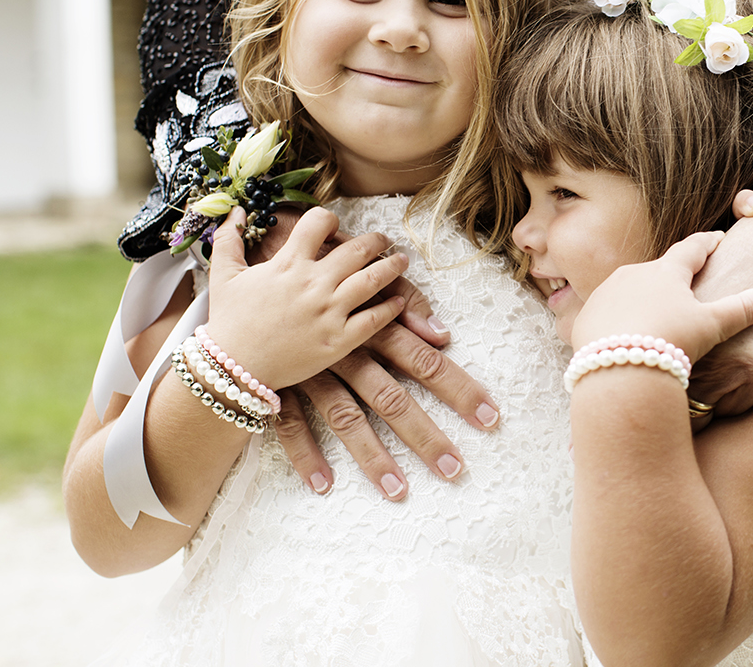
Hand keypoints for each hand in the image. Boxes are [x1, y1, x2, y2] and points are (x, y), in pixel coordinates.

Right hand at [205, 208, 407, 389]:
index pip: (319, 223)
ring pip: (373, 280)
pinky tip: (397, 301)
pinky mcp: (339, 341)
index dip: (328, 219)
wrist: (232, 369)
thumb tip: (235, 211)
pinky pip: (374, 319)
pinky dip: (390, 308)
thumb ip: (230, 240)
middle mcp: (314, 284)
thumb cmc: (228, 322)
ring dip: (392, 266)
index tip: (333, 226)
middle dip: (375, 240)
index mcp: (288, 264)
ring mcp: (329, 312)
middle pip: (357, 250)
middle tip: (383, 240)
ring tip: (401, 260)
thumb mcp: (223, 276)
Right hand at [248, 207, 501, 499]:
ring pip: (346, 419)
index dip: (460, 388)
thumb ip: (407, 301)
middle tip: (455, 470)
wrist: (261, 262)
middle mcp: (349, 353)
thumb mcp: (366, 276)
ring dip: (373, 456)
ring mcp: (313, 373)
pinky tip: (323, 486)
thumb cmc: (326, 269)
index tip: (491, 417)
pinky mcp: (281, 384)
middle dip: (425, 436)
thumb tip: (443, 334)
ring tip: (398, 491)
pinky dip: (305, 454)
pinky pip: (291, 424)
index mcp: (375, 326)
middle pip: (393, 399)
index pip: (428, 361)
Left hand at [571, 232, 752, 362]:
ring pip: (630, 291)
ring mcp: (606, 294)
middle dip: (672, 276)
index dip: (707, 243)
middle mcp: (633, 274)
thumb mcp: (710, 326)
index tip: (718, 239)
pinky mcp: (587, 317)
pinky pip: (608, 314)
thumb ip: (740, 310)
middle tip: (686, 284)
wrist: (618, 371)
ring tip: (654, 315)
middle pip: (659, 270)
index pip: (692, 248)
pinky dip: (620, 321)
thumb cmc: (670, 341)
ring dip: (643, 299)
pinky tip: (627, 336)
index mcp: (666, 271)